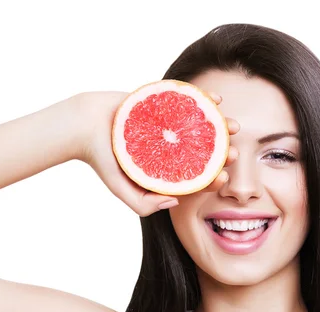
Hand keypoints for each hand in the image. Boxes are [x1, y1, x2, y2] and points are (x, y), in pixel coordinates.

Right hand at [74, 91, 239, 216]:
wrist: (84, 125)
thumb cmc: (101, 159)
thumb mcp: (121, 189)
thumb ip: (143, 204)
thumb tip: (175, 202)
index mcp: (162, 168)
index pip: (192, 176)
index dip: (210, 179)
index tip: (222, 179)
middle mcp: (168, 146)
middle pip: (201, 151)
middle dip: (221, 154)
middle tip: (235, 154)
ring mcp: (166, 124)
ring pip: (198, 126)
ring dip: (219, 126)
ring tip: (234, 127)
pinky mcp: (162, 103)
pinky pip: (186, 101)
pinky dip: (202, 99)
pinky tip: (217, 101)